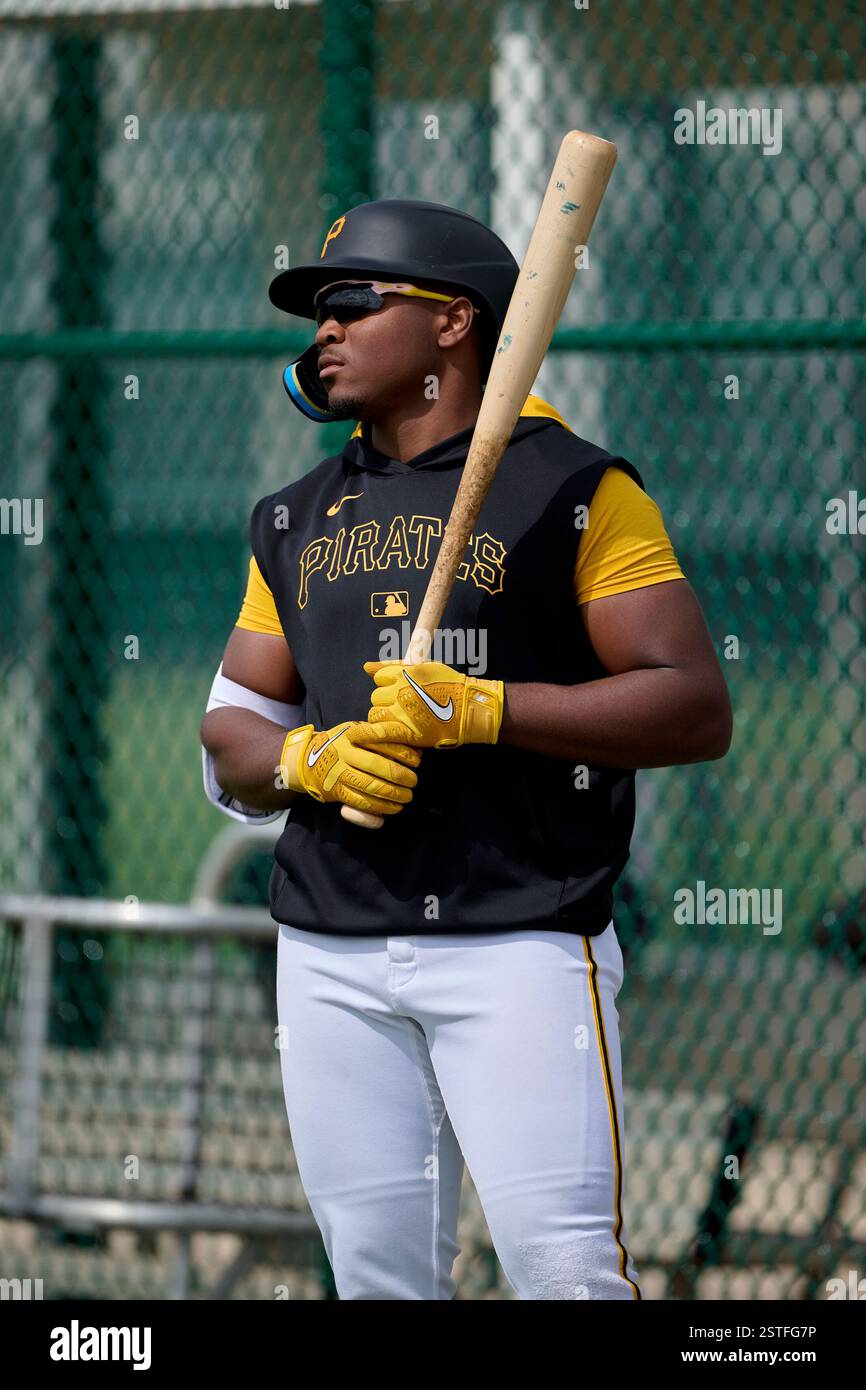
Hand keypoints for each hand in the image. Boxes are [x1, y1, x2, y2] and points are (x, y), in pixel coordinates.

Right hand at [280, 719, 421, 816]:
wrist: (308, 760)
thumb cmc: (343, 744)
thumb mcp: (357, 732)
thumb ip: (380, 738)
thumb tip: (414, 750)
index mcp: (353, 736)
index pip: (383, 743)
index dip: (404, 753)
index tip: (417, 761)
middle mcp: (345, 754)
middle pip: (377, 766)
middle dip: (400, 776)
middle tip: (414, 782)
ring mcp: (339, 773)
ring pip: (370, 787)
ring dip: (392, 795)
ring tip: (406, 797)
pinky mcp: (336, 791)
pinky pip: (360, 802)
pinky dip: (379, 807)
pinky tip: (392, 808)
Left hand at [363, 660, 503, 748]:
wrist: (470, 708)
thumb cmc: (450, 684)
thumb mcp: (424, 666)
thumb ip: (392, 665)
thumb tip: (366, 667)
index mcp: (404, 673)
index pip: (379, 678)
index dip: (387, 684)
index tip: (399, 689)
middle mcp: (400, 691)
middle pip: (376, 697)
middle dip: (385, 701)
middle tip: (402, 706)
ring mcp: (402, 712)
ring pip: (375, 714)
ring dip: (383, 716)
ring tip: (399, 719)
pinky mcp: (406, 732)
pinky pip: (379, 732)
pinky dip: (366, 734)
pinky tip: (358, 736)